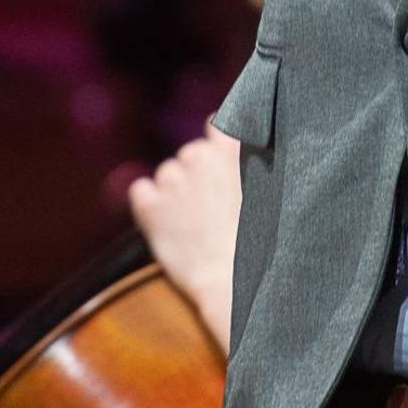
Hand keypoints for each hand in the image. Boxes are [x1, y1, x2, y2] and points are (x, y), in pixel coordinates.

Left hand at [125, 129, 243, 354]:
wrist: (233, 281)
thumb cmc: (258, 242)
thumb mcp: (266, 192)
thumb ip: (253, 163)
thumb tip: (245, 150)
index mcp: (230, 150)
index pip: (217, 125)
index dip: (217, 143)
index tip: (220, 159)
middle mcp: (198, 155)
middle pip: (191, 155)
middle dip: (198, 175)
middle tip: (213, 208)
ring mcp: (171, 179)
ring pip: (167, 174)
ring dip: (175, 192)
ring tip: (195, 224)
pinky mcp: (149, 205)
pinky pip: (140, 192)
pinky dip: (149, 204)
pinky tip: (166, 223)